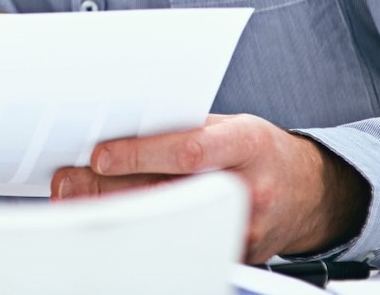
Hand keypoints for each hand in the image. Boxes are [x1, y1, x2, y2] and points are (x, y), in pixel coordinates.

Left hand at [50, 114, 370, 262]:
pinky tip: (114, 223)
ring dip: (117, 214)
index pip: (189, 149)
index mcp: (247, 144)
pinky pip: (183, 244)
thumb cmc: (256, 150)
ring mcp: (242, 227)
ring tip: (80, 200)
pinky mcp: (235, 253)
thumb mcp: (228, 125)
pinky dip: (143, 235)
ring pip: (170, 225)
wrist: (308, 191)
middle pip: (169, 193)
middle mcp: (246, 188)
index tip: (99, 155)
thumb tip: (113, 130)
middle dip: (111, 189)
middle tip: (71, 180)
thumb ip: (180, 128)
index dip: (140, 154)